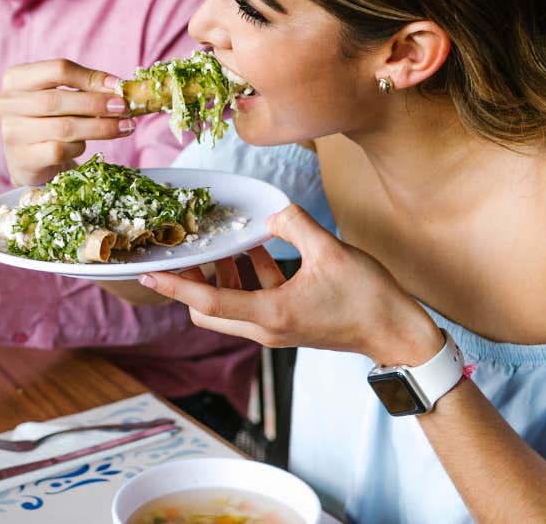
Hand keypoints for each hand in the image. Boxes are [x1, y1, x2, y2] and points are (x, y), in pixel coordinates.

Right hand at [0, 59, 134, 184]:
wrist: (28, 160)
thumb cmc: (48, 120)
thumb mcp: (60, 96)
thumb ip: (84, 88)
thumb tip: (118, 87)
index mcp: (16, 78)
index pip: (57, 70)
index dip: (91, 77)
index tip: (118, 86)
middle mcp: (7, 103)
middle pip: (58, 99)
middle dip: (96, 104)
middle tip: (123, 108)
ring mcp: (12, 132)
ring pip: (63, 127)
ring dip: (99, 127)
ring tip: (124, 127)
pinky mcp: (22, 159)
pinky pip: (59, 150)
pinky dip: (79, 148)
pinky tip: (85, 146)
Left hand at [139, 205, 443, 364]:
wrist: (397, 333)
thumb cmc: (367, 298)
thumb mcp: (330, 251)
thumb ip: (295, 224)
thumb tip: (272, 212)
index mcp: (270, 315)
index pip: (207, 302)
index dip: (175, 285)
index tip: (148, 273)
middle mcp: (266, 327)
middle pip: (208, 310)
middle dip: (192, 280)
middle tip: (187, 249)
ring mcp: (276, 327)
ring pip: (230, 305)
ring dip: (222, 276)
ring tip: (224, 242)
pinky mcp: (288, 321)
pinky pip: (253, 300)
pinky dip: (248, 276)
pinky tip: (256, 248)